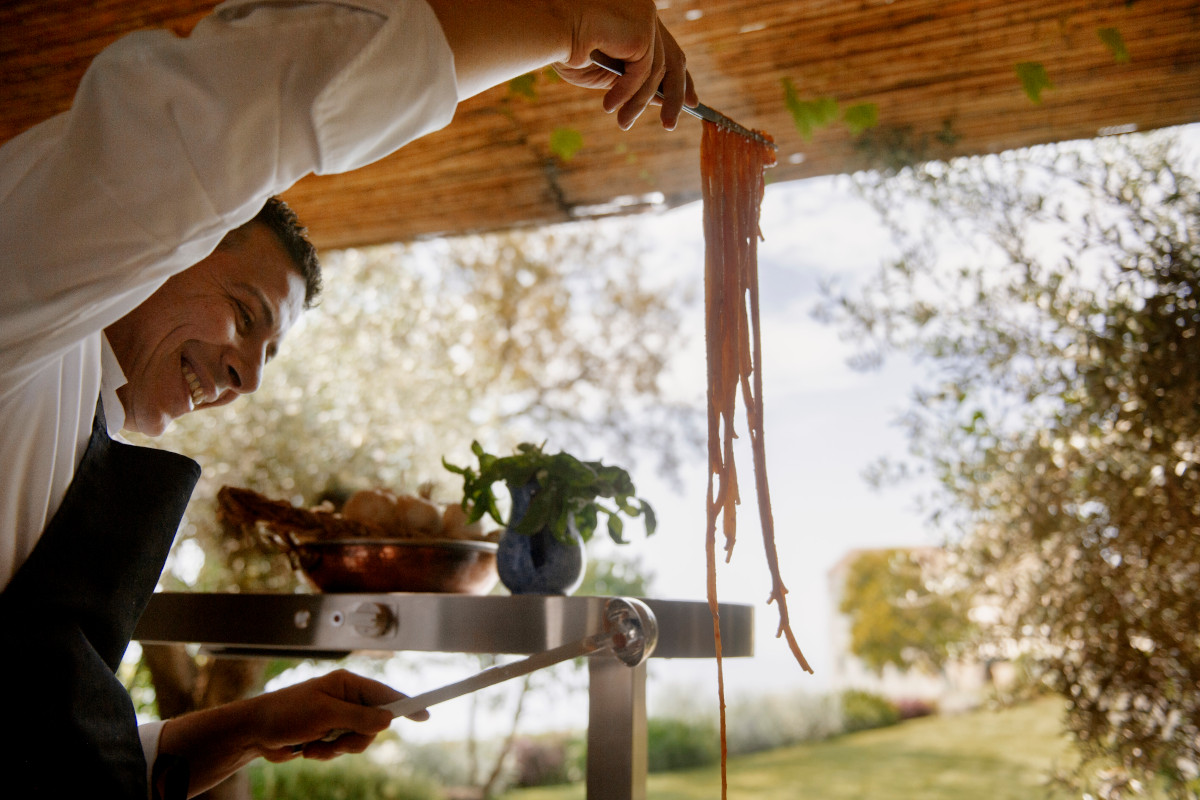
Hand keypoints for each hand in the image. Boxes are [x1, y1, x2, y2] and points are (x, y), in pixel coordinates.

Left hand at [158, 669, 427, 793]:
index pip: (386, 694)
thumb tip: (388, 720)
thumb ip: (359, 718)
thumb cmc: (285, 714)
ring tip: (314, 743)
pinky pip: (341, 750)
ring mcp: (336, 717)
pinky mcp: (327, 734)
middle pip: (374, 725)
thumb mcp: (326, 715)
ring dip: (336, 749)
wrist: (254, 732)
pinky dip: (326, 753)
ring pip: (358, 741)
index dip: (407, 704)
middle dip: (356, 738)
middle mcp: (345, 699)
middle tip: (336, 739)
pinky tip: (307, 748)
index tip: (426, 714)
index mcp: (348, 684)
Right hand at [553, 3, 697, 130]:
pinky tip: (609, 105)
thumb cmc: (564, 46)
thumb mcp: (606, 71)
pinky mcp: (643, 29)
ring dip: (639, 103)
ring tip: (623, 123)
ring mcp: (646, 18)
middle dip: (678, 92)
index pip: (668, 48)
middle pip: (674, 58)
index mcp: (637, 18)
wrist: (547, 28)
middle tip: (672, 123)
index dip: (680, 76)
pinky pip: (643, 73)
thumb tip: (660, 101)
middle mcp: (646, 13)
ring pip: (657, 72)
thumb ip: (632, 81)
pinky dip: (628, 93)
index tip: (688, 99)